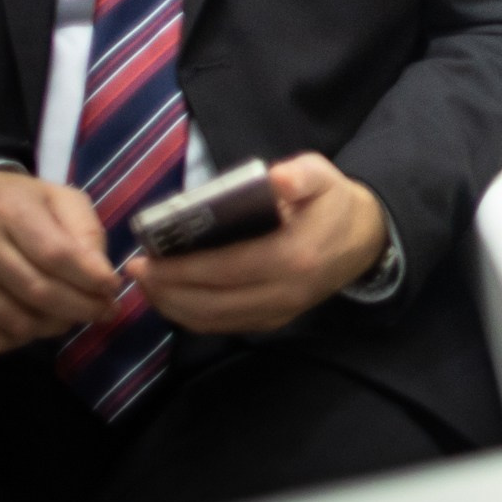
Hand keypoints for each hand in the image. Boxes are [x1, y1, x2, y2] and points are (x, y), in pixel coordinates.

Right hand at [0, 170, 118, 352]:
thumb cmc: (15, 202)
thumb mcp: (57, 197)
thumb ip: (85, 229)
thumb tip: (102, 274)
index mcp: (10, 213)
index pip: (56, 255)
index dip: (91, 277)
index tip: (114, 287)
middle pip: (39, 293)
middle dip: (83, 307)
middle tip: (106, 310)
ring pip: (19, 323)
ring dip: (57, 325)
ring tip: (75, 314)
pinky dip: (27, 338)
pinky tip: (40, 321)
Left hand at [128, 154, 389, 335]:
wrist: (365, 238)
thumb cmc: (332, 202)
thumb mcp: (321, 175)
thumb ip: (298, 175)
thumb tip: (274, 180)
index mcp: (293, 255)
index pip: (225, 269)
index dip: (181, 270)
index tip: (146, 260)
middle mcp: (284, 292)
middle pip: (211, 302)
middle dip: (167, 291)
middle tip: (136, 272)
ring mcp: (280, 311)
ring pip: (214, 320)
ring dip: (173, 307)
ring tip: (148, 285)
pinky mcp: (275, 321)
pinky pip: (225, 326)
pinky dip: (192, 316)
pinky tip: (174, 298)